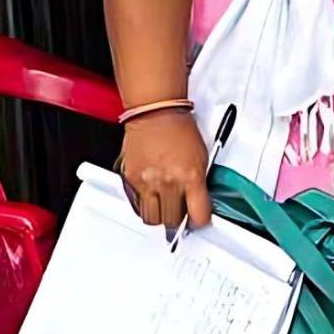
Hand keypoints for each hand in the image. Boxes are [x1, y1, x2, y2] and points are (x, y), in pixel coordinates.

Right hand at [118, 110, 212, 229]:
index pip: (199, 215)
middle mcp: (168, 181)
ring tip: (164, 204)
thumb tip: (199, 203)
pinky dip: (145, 205)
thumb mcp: (202, 156)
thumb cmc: (180, 129)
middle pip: (173, 220)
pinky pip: (137, 206)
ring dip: (160, 215)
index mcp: (191, 175)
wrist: (156, 113)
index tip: (199, 219)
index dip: (200, 220)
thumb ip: (199, 184)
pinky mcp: (131, 180)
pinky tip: (151, 196)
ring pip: (153, 219)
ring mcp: (147, 182)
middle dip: (179, 218)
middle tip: (180, 209)